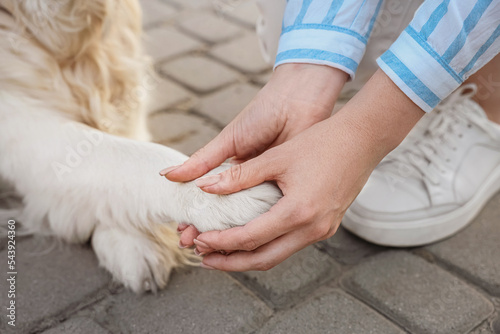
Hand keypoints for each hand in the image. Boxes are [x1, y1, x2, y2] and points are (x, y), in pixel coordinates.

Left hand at [185, 70, 423, 270]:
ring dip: (249, 257)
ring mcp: (322, 230)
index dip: (220, 242)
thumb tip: (206, 187)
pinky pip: (291, 245)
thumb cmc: (322, 143)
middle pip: (263, 260)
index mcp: (298, 212)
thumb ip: (240, 176)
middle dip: (230, 263)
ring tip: (223, 253)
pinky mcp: (326, 226)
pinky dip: (267, 247)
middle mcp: (311, 229)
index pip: (249, 238)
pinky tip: (252, 239)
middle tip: (204, 259)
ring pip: (278, 256)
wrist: (363, 140)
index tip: (199, 239)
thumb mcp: (276, 157)